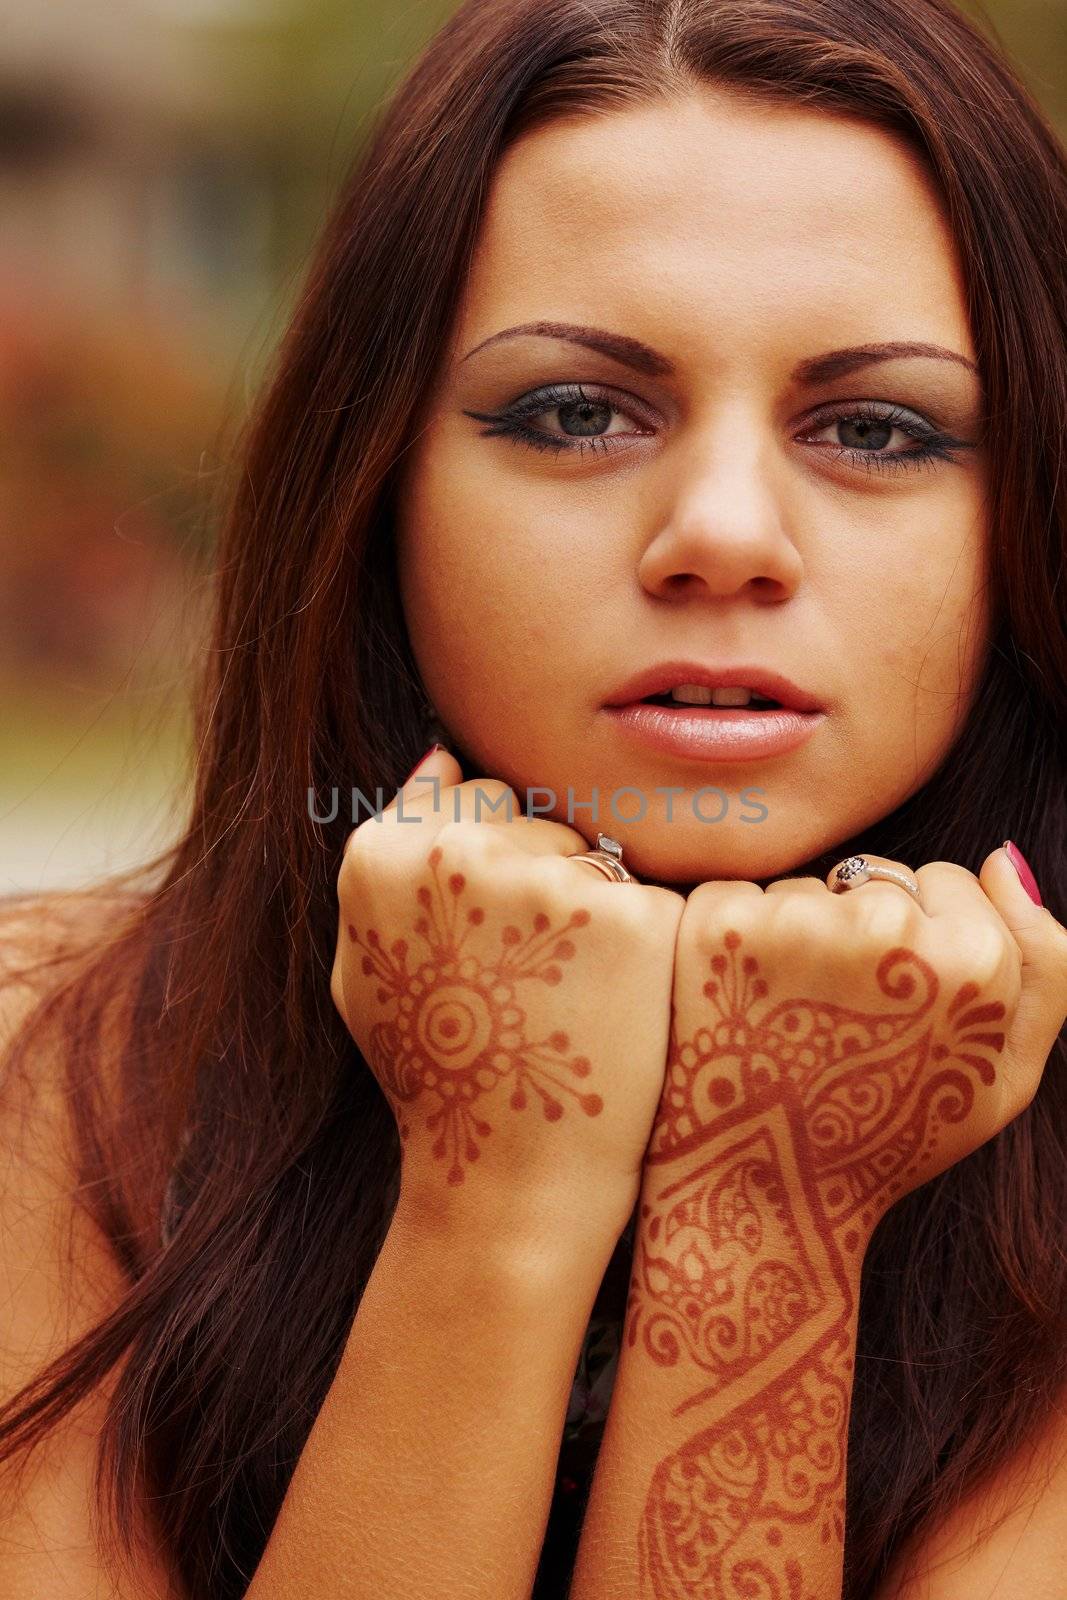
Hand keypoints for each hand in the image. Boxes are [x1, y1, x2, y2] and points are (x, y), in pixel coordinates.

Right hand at [330, 747, 684, 1247]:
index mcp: (384, 855)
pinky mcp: (626, 913)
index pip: (470, 794)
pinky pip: (645, 896)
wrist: (509, 1177)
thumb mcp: (371, 963)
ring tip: (567, 998)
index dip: (488, 868)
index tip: (486, 945)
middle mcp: (459, 850)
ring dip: (593, 907)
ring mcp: (545, 878)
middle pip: (535, 814)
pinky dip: (641, 946)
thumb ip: (393, 851)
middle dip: (542, 874)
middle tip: (531, 979)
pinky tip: (613, 1007)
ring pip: (593, 850)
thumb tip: (441, 756)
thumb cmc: (439, 1072)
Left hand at [643, 849, 1066, 1267]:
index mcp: (972, 957)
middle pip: (877, 876)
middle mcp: (885, 925)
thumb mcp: (1006, 1075)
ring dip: (797, 934)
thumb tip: (1004, 857)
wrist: (763, 1187)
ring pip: (807, 888)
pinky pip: (738, 894)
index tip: (899, 1008)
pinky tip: (741, 1006)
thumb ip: (1045, 963)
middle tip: (841, 1023)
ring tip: (791, 1022)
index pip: (949, 881)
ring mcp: (794, 920)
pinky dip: (736, 940)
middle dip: (862, 930)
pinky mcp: (718, 925)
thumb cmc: (891, 1134)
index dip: (925, 944)